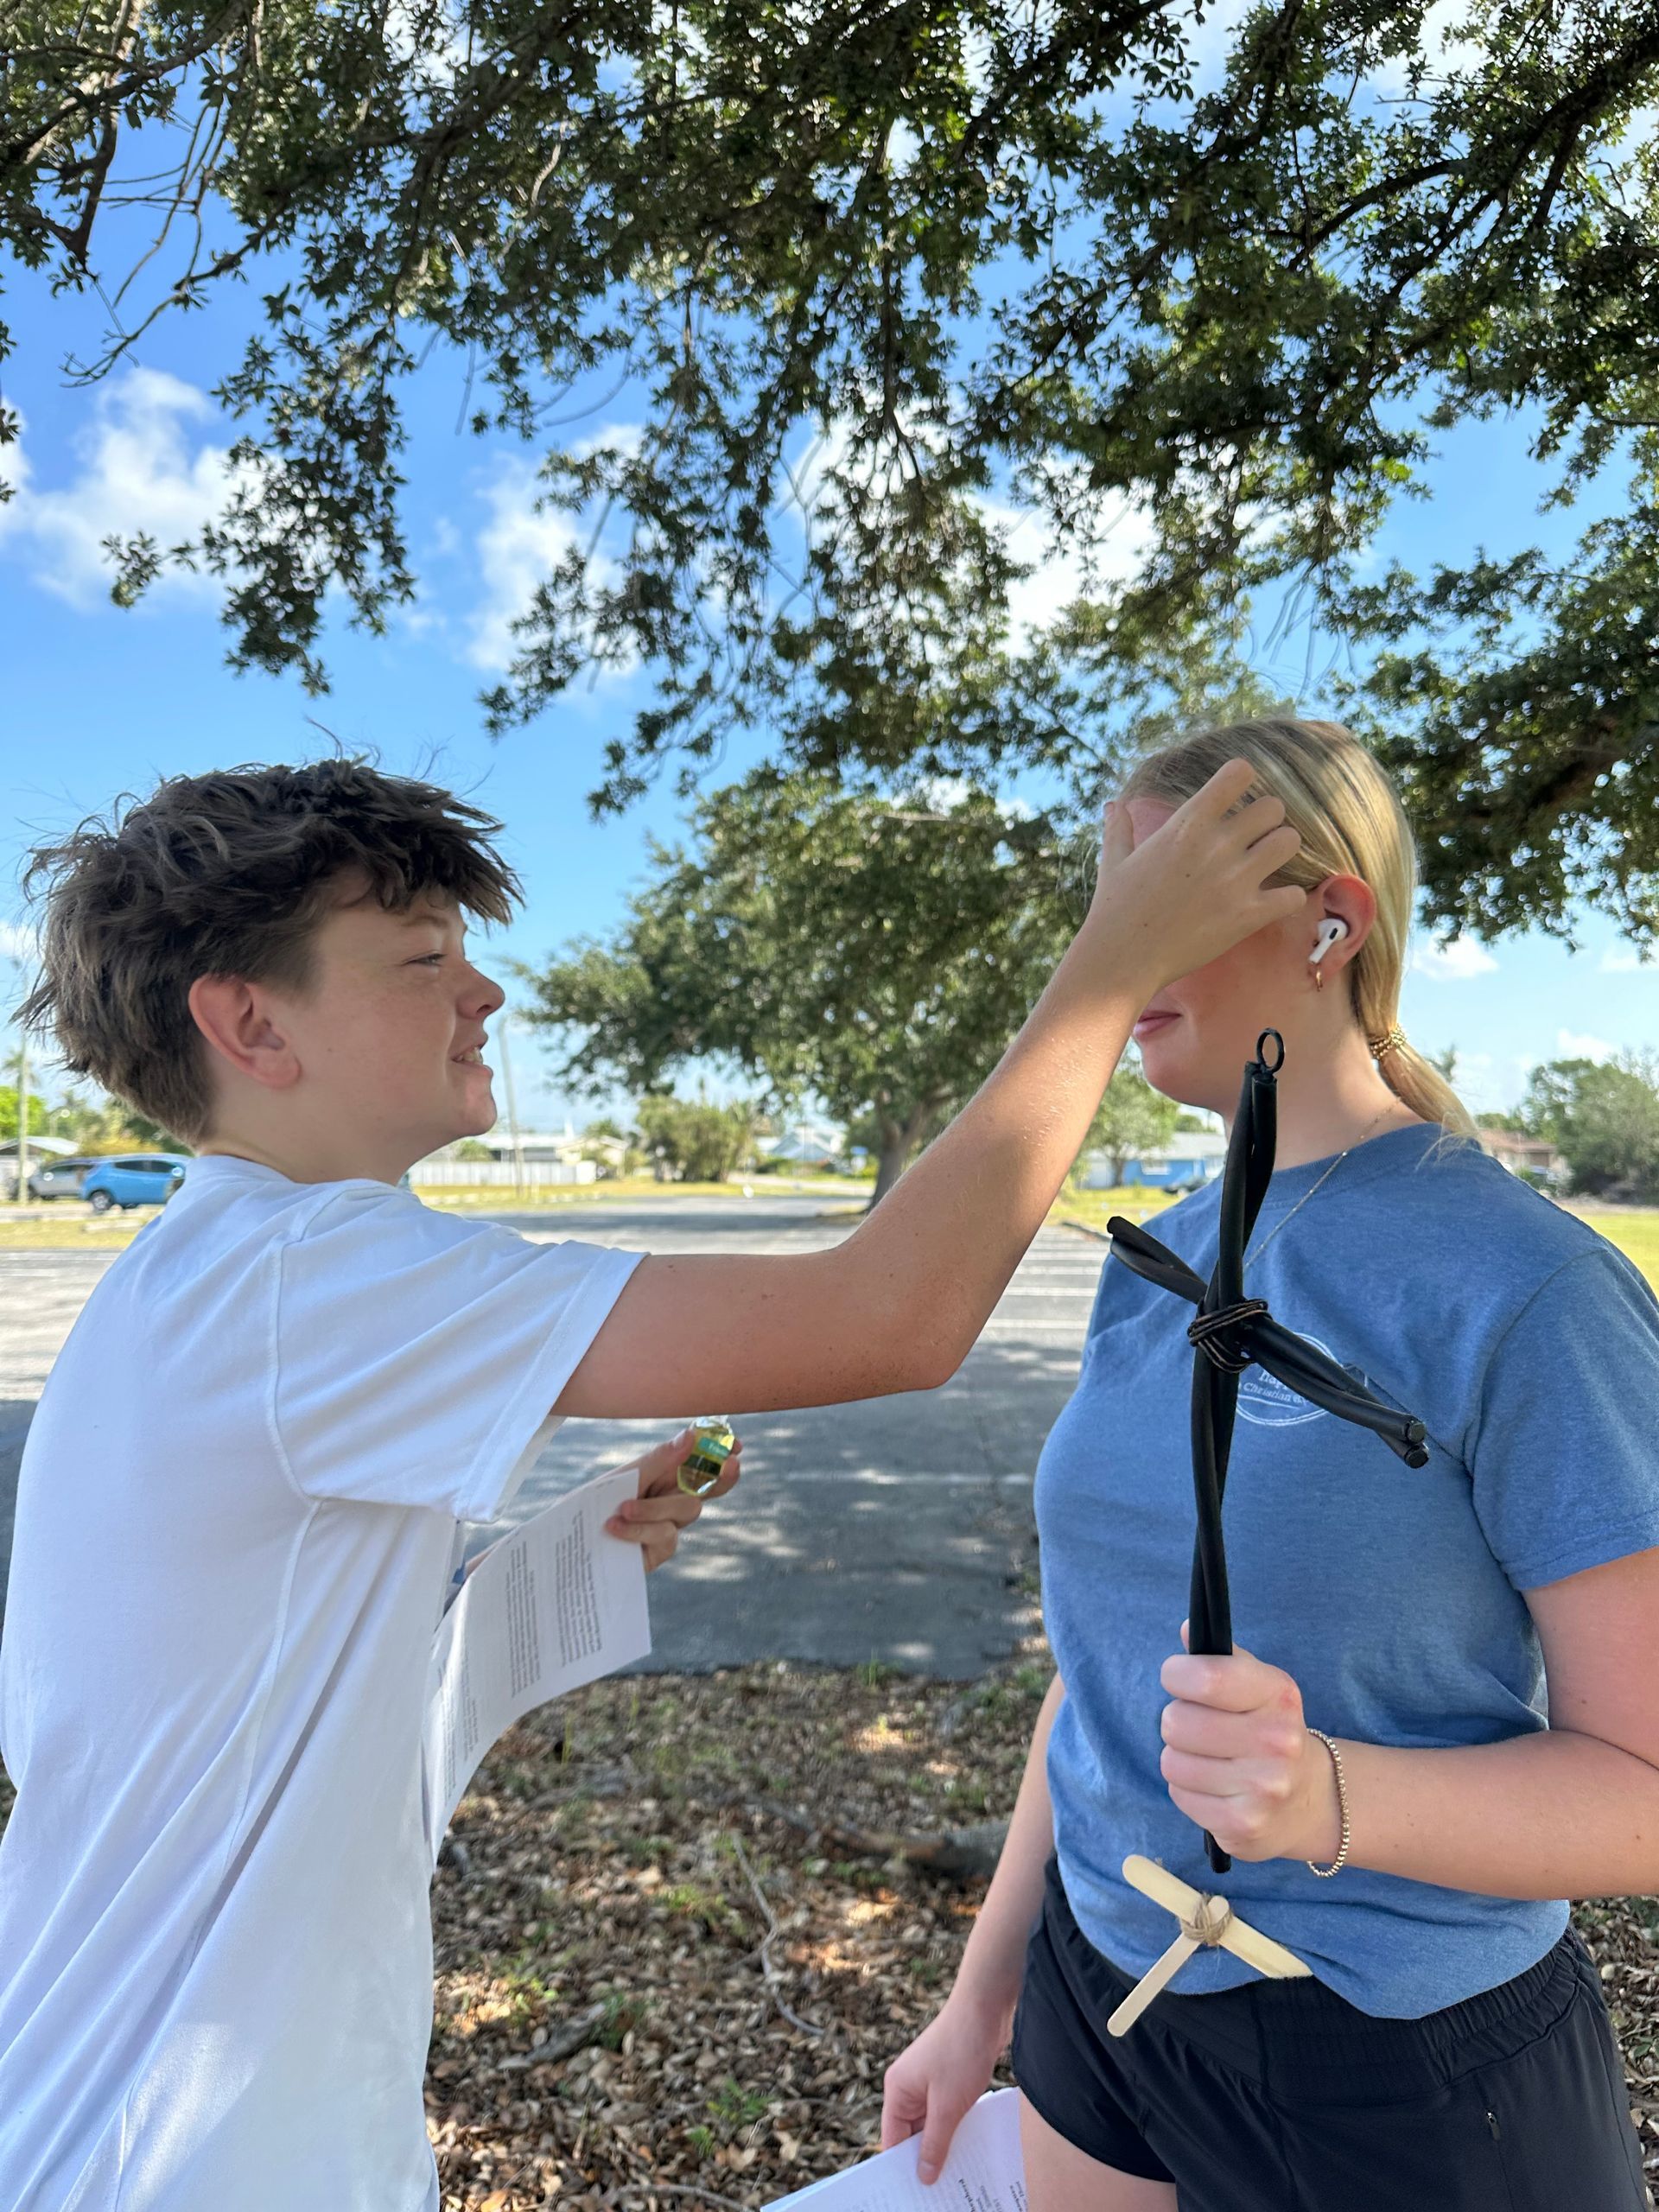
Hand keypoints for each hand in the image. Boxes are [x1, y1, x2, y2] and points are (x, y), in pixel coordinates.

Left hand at [602, 1425, 742, 1572]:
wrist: (573, 1538)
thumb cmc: (598, 1501)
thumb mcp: (627, 1476)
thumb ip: (659, 1460)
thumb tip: (691, 1435)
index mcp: (667, 1477)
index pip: (703, 1463)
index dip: (722, 1455)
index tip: (736, 1446)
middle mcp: (673, 1501)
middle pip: (710, 1488)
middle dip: (722, 1476)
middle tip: (731, 1464)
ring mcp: (669, 1527)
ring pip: (688, 1510)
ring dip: (654, 1508)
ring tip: (622, 1508)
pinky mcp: (660, 1550)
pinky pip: (667, 1535)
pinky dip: (640, 1528)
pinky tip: (616, 1527)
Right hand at [881, 1989, 1011, 2185]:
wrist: (986, 2007)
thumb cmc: (961, 2050)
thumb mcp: (947, 2106)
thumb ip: (934, 2142)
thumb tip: (923, 2176)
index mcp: (897, 2089)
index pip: (893, 2139)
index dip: (903, 2167)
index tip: (915, 2195)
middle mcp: (909, 2085)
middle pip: (912, 2134)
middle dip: (926, 2160)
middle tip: (941, 2191)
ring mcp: (929, 2081)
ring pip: (932, 2124)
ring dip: (944, 2145)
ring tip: (959, 2175)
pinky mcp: (949, 2078)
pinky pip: (948, 2112)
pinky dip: (957, 2128)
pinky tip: (972, 2147)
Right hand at [1088, 758, 1306, 991]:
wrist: (1122, 959)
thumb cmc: (1114, 908)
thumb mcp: (1115, 861)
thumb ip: (1120, 828)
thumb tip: (1113, 805)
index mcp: (1187, 824)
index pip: (1239, 773)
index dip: (1241, 781)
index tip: (1233, 797)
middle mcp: (1217, 845)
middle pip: (1273, 807)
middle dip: (1266, 820)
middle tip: (1253, 838)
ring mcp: (1235, 881)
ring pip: (1290, 842)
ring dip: (1280, 851)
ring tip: (1265, 865)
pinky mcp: (1248, 916)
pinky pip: (1294, 895)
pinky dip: (1288, 899)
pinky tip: (1271, 903)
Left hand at [1158, 1622, 1342, 1862]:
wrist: (1310, 1799)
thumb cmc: (1268, 1729)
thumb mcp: (1258, 1685)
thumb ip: (1221, 1657)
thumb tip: (1186, 1629)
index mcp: (1278, 1695)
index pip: (1205, 1678)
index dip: (1176, 1675)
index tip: (1179, 1679)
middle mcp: (1277, 1741)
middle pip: (1176, 1722)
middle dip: (1178, 1721)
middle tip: (1200, 1728)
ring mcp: (1263, 1788)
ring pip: (1172, 1762)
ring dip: (1181, 1759)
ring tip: (1209, 1760)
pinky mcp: (1243, 1825)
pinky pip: (1179, 1795)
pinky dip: (1187, 1790)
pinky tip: (1215, 1787)